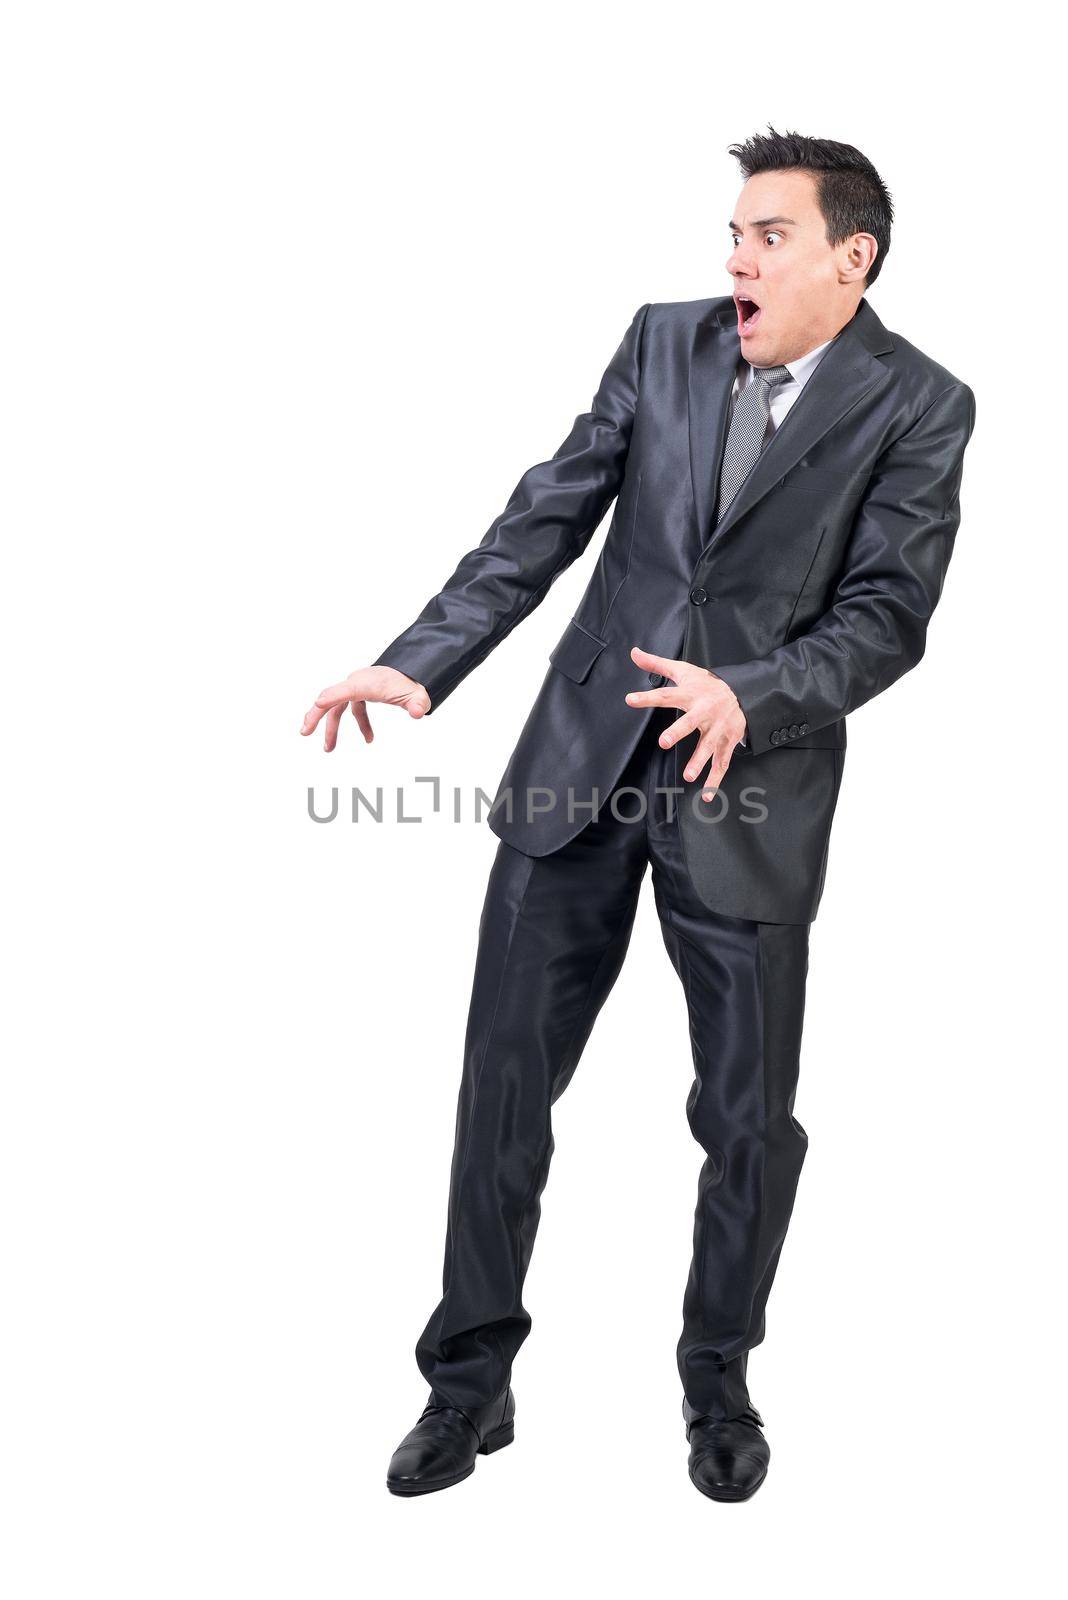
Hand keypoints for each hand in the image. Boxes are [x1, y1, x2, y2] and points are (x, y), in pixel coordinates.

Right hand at [300, 666, 430, 751]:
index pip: (346, 690)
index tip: (318, 703)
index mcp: (367, 683)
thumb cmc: (412, 682)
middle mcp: (358, 682)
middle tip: (304, 732)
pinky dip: (359, 724)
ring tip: (328, 749)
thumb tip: (417, 712)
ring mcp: (357, 686)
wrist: (414, 669)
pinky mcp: (361, 691)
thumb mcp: (418, 695)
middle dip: (316, 715)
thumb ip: (418, 703)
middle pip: (331, 698)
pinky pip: (352, 708)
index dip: (332, 696)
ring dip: (331, 728)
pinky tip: (369, 739)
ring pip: (336, 706)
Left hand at [624, 645, 745, 799]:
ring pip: (709, 746)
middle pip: (690, 722)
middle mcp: (705, 712)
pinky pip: (722, 763)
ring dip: (699, 761)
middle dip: (678, 732)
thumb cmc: (707, 683)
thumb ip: (656, 664)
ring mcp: (718, 729)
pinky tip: (707, 796)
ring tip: (688, 775)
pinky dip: (715, 781)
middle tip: (663, 742)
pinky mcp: (728, 742)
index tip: (630, 699)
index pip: (666, 694)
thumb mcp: (684, 670)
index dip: (648, 697)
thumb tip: (633, 652)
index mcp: (691, 694)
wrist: (744, 692)